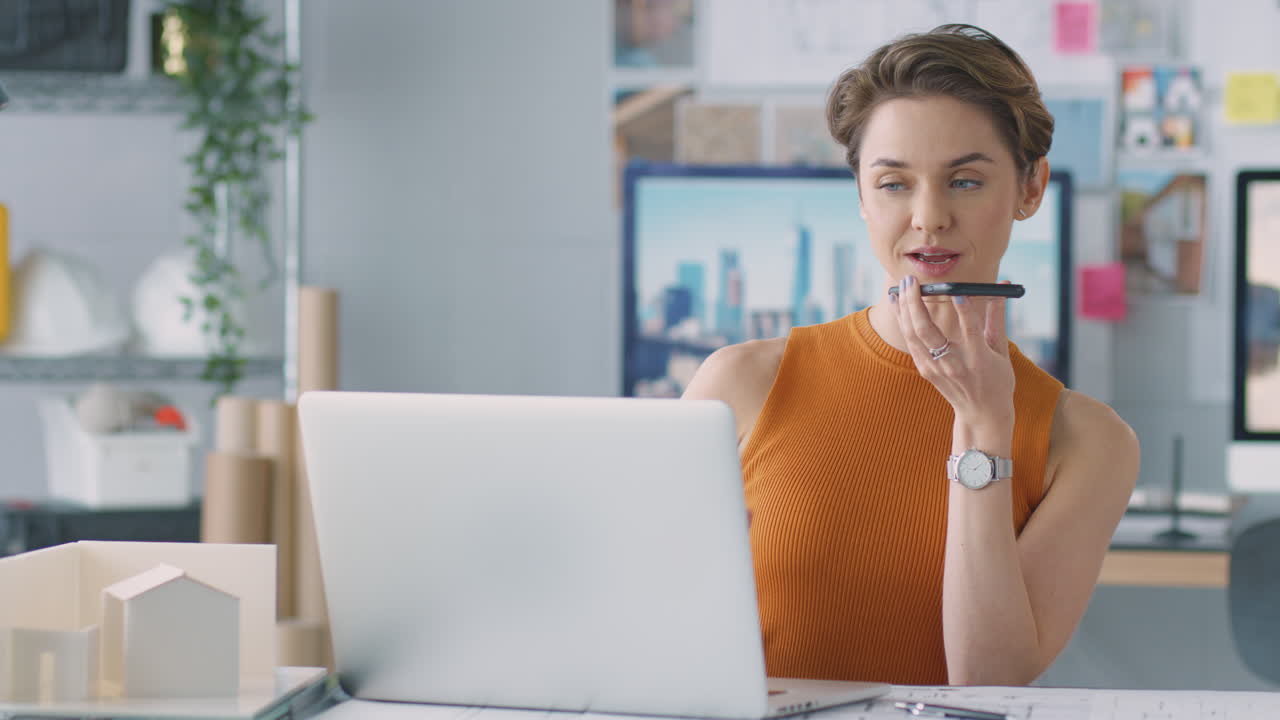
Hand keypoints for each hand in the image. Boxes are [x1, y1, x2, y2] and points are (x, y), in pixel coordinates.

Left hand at [894, 275, 1015, 429]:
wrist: (981, 414)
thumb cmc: (997, 380)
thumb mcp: (1001, 350)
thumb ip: (996, 317)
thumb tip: (1001, 287)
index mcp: (979, 359)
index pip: (970, 331)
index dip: (964, 312)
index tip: (957, 294)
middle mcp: (954, 364)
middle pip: (928, 331)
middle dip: (916, 303)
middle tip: (912, 281)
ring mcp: (936, 369)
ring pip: (914, 335)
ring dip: (904, 309)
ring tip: (901, 287)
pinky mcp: (926, 371)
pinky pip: (911, 342)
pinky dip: (904, 322)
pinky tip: (900, 306)